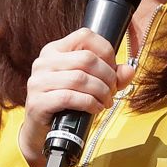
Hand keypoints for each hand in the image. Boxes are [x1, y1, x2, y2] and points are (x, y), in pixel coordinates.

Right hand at [18, 28, 136, 166]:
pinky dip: (89, 103)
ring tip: (106, 102)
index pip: (85, 35)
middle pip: (86, 58)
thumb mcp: (90, 85)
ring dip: (100, 92)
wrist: (43, 130)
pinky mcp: (37, 102)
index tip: (112, 69)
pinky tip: (95, 108)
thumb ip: (111, 76)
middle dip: (107, 76)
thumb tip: (129, 70)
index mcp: (55, 50)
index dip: (106, 51)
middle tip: (112, 91)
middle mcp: (43, 62)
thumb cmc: (68, 104)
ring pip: (79, 78)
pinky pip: (69, 97)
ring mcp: (38, 81)